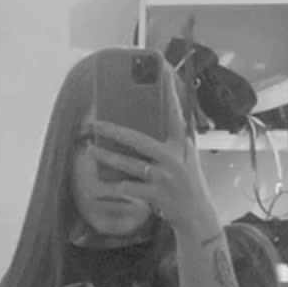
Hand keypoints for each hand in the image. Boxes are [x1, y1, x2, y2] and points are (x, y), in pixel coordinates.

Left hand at [95, 67, 215, 235]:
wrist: (197, 217)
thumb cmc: (187, 184)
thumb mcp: (185, 159)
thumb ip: (170, 142)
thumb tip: (151, 123)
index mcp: (181, 145)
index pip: (174, 114)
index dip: (168, 92)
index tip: (161, 69)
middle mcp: (174, 159)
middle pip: (139, 140)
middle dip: (115, 131)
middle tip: (95, 123)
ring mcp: (165, 178)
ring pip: (129, 165)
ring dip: (107, 157)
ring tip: (90, 150)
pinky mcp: (157, 196)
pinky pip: (129, 188)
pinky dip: (116, 187)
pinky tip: (105, 185)